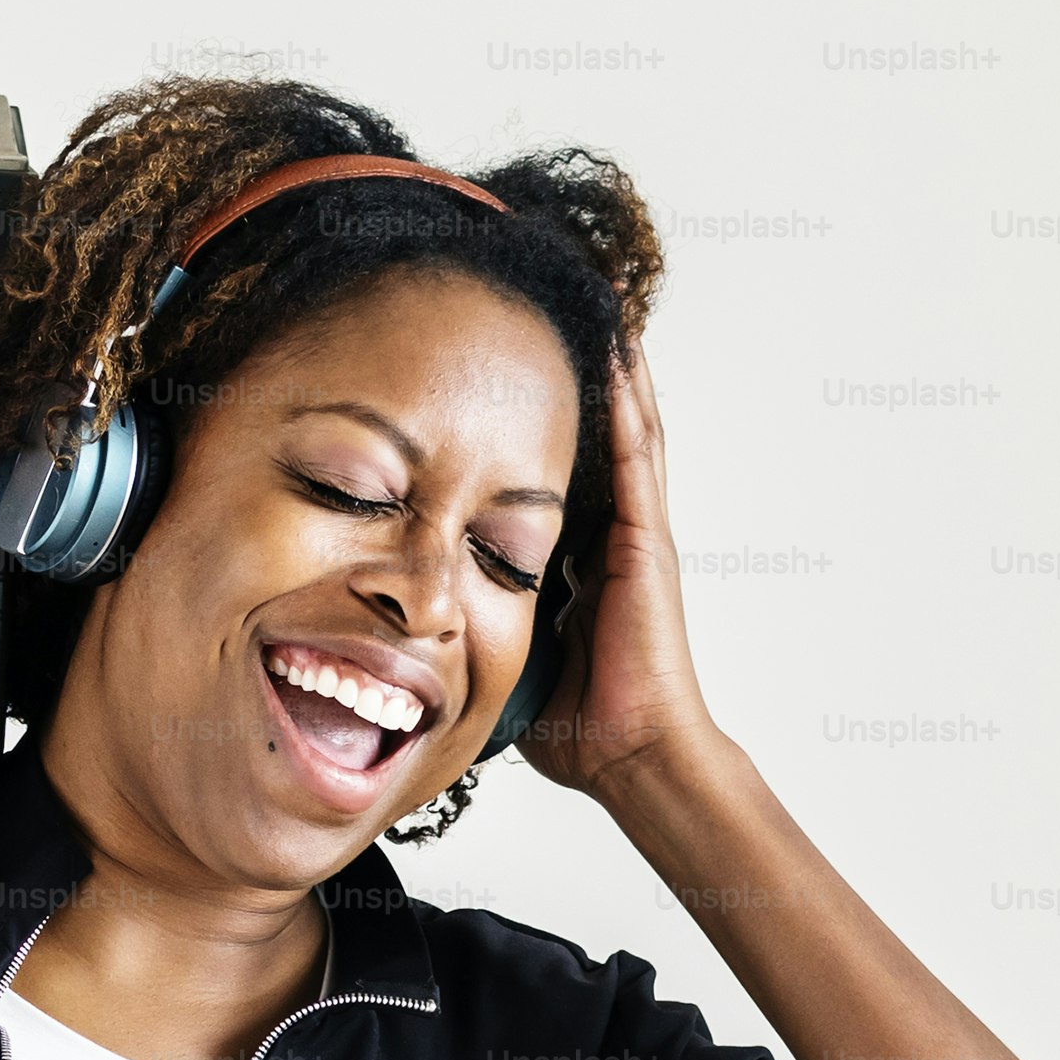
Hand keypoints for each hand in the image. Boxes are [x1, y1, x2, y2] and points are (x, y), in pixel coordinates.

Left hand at [518, 339, 726, 796]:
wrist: (630, 755)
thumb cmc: (576, 724)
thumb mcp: (507, 653)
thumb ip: (476, 622)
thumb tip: (413, 613)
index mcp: (581, 560)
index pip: (556, 473)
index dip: (541, 419)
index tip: (513, 368)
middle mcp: (613, 536)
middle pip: (600, 435)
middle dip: (585, 374)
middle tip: (563, 306)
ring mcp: (636, 534)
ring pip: (626, 429)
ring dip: (615, 367)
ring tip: (600, 303)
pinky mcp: (647, 541)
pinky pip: (637, 456)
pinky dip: (630, 401)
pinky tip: (618, 352)